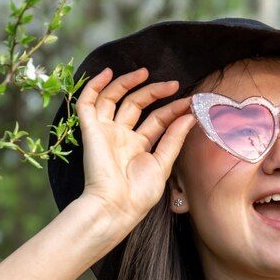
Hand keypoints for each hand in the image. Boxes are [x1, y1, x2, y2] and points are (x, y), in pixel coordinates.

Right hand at [75, 66, 196, 231]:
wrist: (116, 206)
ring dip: (127, 83)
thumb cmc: (139, 194)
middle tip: (173, 84)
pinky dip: (94, 86)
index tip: (191, 102)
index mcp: (140, 146)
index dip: (174, 109)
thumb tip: (190, 116)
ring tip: (144, 72)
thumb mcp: (163, 164)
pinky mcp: (90, 130)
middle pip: (137, 104)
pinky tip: (107, 73)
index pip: (157, 119)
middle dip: (154, 92)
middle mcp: (122, 136)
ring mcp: (106, 132)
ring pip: (113, 98)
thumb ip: (174, 138)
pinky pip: (88, 103)